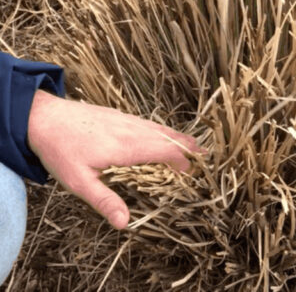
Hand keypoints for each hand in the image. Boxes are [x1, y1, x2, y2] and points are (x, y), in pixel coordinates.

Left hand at [26, 90, 202, 229]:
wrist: (42, 116)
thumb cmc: (60, 150)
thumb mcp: (78, 182)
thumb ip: (104, 200)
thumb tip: (125, 223)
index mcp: (128, 147)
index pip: (167, 152)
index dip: (184, 162)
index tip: (194, 174)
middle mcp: (134, 130)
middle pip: (171, 138)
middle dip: (190, 149)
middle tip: (208, 160)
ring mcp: (128, 120)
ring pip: (162, 128)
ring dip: (180, 140)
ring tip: (195, 149)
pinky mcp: (122, 116)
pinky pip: (152, 124)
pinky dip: (166, 133)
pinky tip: (165, 138)